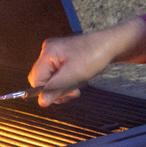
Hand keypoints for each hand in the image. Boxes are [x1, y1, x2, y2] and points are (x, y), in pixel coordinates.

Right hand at [27, 18, 145, 106]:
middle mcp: (48, 51)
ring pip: (52, 79)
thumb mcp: (73, 76)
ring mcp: (56, 53)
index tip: (61, 95)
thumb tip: (41, 102)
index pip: (35, 79)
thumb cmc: (93, 57)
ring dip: (64, 86)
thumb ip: (55, 89)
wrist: (110, 45)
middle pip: (43, 79)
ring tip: (78, 85)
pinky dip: (68, 80)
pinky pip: (59, 74)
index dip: (45, 91)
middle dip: (57, 89)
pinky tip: (79, 78)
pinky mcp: (63, 56)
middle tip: (73, 91)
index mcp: (47, 53)